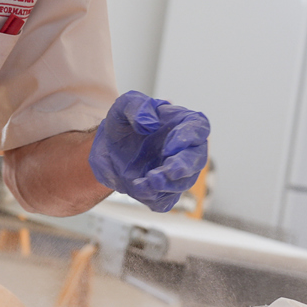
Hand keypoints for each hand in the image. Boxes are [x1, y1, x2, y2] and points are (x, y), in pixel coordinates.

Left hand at [88, 91, 209, 212]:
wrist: (108, 147)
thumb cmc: (124, 122)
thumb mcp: (125, 105)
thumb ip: (137, 108)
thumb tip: (150, 123)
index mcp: (182, 123)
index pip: (198, 128)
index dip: (189, 138)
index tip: (169, 146)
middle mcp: (184, 149)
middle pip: (197, 160)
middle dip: (184, 167)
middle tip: (168, 171)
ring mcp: (175, 172)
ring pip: (183, 183)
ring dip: (167, 185)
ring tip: (147, 181)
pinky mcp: (163, 191)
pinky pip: (166, 200)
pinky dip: (154, 198)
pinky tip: (139, 188)